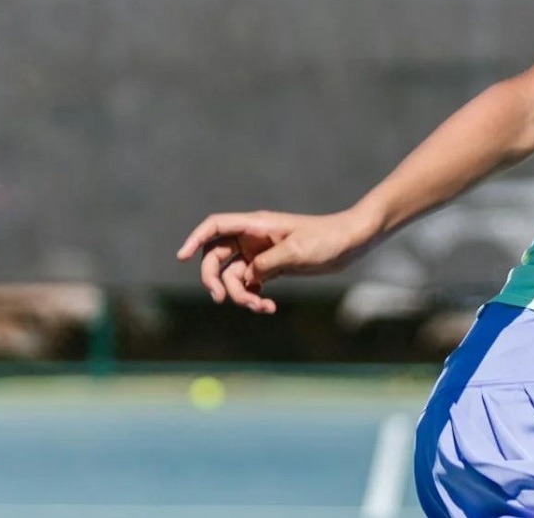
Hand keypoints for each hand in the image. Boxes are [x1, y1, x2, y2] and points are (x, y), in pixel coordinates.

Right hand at [174, 210, 372, 312]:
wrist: (351, 242)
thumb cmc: (327, 239)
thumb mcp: (296, 251)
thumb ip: (266, 263)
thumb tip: (247, 277)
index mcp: (256, 226)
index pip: (215, 226)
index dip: (195, 239)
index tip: (182, 257)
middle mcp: (253, 238)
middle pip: (216, 257)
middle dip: (214, 279)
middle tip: (220, 299)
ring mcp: (261, 254)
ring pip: (234, 276)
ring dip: (241, 295)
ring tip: (261, 307)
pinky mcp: (272, 268)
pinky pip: (251, 285)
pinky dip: (254, 297)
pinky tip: (269, 307)